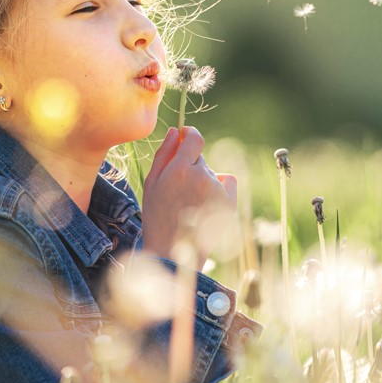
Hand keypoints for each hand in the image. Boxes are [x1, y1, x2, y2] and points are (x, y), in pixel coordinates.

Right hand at [140, 126, 236, 264]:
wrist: (173, 251)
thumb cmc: (157, 216)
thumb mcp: (152, 182)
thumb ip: (164, 153)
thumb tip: (175, 131)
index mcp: (180, 170)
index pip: (195, 138)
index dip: (190, 133)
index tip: (186, 135)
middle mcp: (202, 177)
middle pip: (200, 158)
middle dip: (191, 165)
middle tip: (179, 188)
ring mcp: (217, 190)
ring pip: (211, 172)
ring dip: (203, 179)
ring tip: (190, 202)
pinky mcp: (229, 203)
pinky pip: (227, 181)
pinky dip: (220, 186)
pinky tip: (206, 202)